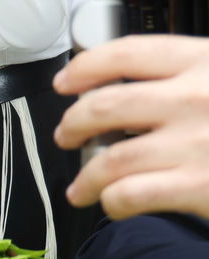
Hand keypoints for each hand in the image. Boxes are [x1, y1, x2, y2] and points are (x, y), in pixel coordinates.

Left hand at [53, 34, 208, 218]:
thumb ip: (192, 77)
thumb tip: (133, 87)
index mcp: (206, 61)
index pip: (127, 53)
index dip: (85, 68)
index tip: (65, 82)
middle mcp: (195, 97)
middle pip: (103, 106)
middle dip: (73, 125)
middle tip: (67, 137)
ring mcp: (196, 143)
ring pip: (109, 159)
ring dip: (85, 177)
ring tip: (80, 188)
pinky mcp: (198, 187)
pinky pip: (129, 195)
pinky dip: (111, 203)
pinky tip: (113, 206)